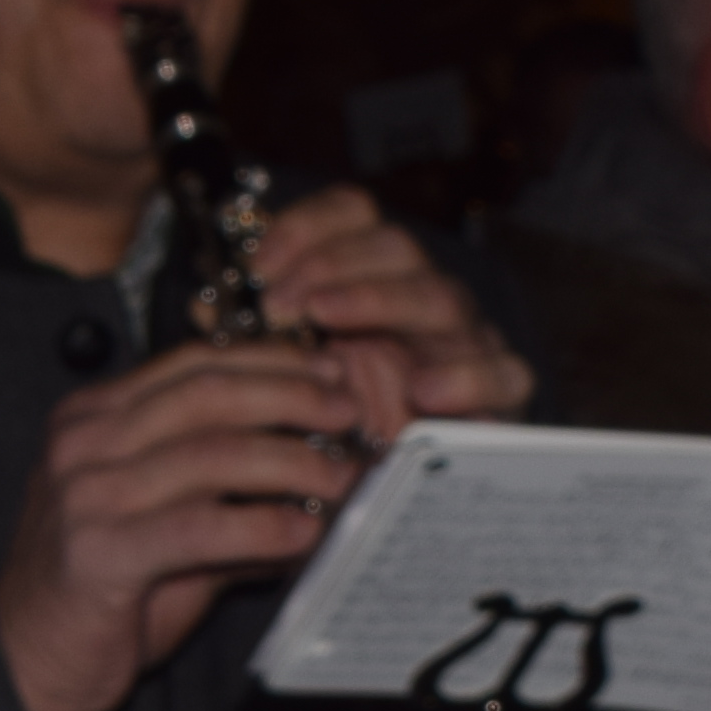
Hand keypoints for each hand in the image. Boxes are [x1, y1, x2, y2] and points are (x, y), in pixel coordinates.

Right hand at [0, 341, 389, 710]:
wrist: (24, 661)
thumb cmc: (97, 591)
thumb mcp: (162, 520)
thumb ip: (228, 491)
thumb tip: (315, 470)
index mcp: (93, 417)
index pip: (193, 365)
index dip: (270, 361)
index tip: (329, 371)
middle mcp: (84, 443)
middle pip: (207, 395)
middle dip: (290, 396)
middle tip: (348, 411)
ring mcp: (86, 495)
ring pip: (211, 454)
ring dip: (290, 462)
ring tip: (340, 476)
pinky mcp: (98, 553)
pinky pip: (198, 527)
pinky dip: (260, 526)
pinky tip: (303, 533)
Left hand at [237, 184, 538, 435]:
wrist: (396, 494)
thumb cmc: (339, 425)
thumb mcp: (289, 375)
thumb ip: (257, 337)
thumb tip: (207, 307)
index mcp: (372, 281)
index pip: (354, 216)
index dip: (307, 226)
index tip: (258, 266)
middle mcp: (421, 300)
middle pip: (394, 247)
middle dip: (329, 265)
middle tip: (279, 304)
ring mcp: (465, 341)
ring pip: (441, 296)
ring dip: (378, 301)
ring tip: (327, 320)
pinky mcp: (500, 393)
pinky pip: (504, 371)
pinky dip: (468, 376)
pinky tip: (424, 389)